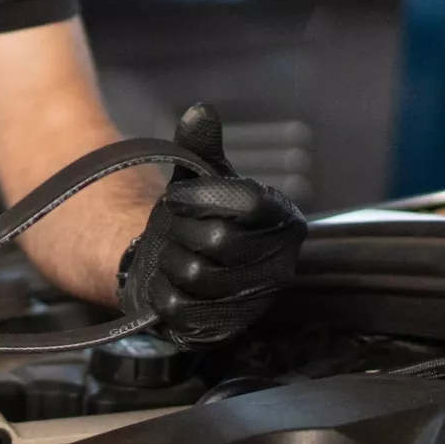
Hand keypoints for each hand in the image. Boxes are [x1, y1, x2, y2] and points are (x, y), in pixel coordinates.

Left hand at [118, 104, 305, 346]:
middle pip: (217, 240)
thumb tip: (199, 112)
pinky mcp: (223, 331)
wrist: (182, 265)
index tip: (176, 196)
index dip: (200, 196)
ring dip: (168, 259)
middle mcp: (280, 264)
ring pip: (195, 274)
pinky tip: (167, 281)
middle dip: (181, 230)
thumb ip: (202, 145)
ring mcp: (253, 301)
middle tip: (175, 230)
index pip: (246, 202)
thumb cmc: (199, 218)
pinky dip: (160, 290)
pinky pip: (178, 308)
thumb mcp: (202, 177)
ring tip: (174, 255)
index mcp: (283, 220)